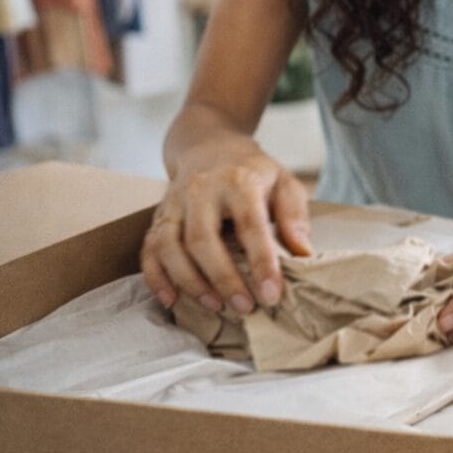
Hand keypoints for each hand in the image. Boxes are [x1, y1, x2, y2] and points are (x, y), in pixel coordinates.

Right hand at [141, 139, 311, 314]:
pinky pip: (148, 250)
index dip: (261, 262)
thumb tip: (303, 253)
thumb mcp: (284, 182)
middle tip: (245, 307)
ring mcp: (173, 204)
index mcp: (237, 181)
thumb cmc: (253, 172)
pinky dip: (156, 277)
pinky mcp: (157, 217)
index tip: (272, 293)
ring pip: (169, 247)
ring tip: (215, 306)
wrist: (209, 145)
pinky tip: (171, 300)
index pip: (249, 225)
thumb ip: (293, 216)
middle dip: (223, 278)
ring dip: (190, 282)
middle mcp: (199, 191)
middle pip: (202, 240)